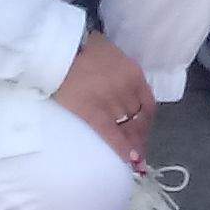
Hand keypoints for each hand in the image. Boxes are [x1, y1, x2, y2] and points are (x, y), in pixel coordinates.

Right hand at [53, 29, 154, 164]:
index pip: (148, 105)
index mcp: (134, 73)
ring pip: (127, 127)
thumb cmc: (84, 48)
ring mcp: (110, 101)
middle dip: (138, 136)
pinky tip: (128, 161)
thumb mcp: (113, 55)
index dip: (147, 123)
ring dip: (130, 143)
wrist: (61, 49)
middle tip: (137, 151)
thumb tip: (123, 91)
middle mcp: (127, 88)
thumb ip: (122, 73)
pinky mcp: (92, 112)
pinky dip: (122, 148)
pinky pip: (111, 134)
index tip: (144, 134)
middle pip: (138, 118)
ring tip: (132, 159)